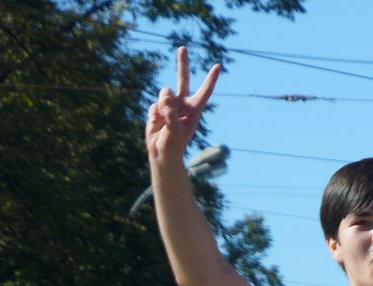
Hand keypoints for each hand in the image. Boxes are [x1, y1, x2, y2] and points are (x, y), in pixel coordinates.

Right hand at [145, 47, 219, 168]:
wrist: (161, 152)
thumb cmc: (173, 144)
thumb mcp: (174, 130)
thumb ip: (171, 113)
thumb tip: (166, 95)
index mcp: (195, 110)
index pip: (204, 92)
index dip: (211, 79)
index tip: (218, 65)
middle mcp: (183, 104)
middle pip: (183, 79)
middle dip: (182, 63)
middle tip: (183, 47)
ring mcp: (170, 105)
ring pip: (164, 93)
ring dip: (162, 104)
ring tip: (163, 119)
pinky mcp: (159, 108)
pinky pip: (154, 104)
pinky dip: (154, 113)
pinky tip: (156, 123)